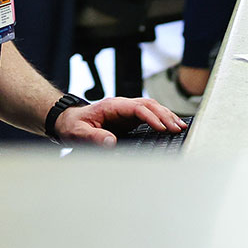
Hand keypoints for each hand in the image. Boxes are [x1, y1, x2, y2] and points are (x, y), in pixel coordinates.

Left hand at [53, 96, 186, 146]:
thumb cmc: (73, 126)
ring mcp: (126, 111)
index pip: (137, 108)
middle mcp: (121, 106)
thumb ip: (94, 137)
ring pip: (151, 108)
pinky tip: (170, 126)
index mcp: (112, 106)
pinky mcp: (128, 118)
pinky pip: (148, 115)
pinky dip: (161, 119)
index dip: (151, 117)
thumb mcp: (79, 133)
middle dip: (164, 115)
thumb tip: (111, 143)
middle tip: (178, 128)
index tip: (162, 128)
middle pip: (148, 105)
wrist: (67, 121)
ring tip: (180, 126)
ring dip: (166, 115)